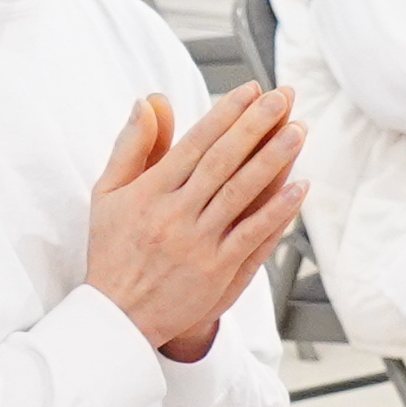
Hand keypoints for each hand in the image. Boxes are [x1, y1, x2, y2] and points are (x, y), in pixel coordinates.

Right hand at [84, 87, 303, 356]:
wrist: (117, 316)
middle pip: (223, 161)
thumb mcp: (108, 193)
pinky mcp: (217, 271)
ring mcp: (198, 243)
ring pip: (241, 193)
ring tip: (297, 132)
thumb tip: (147, 101)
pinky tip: (298, 188)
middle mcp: (175, 214)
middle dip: (255, 126)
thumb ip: (131, 146)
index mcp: (150, 191)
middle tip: (283, 98)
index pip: (195, 143)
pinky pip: (253, 236)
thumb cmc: (112, 250)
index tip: (251, 90)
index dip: (226, 114)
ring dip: (273, 161)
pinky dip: (276, 211)